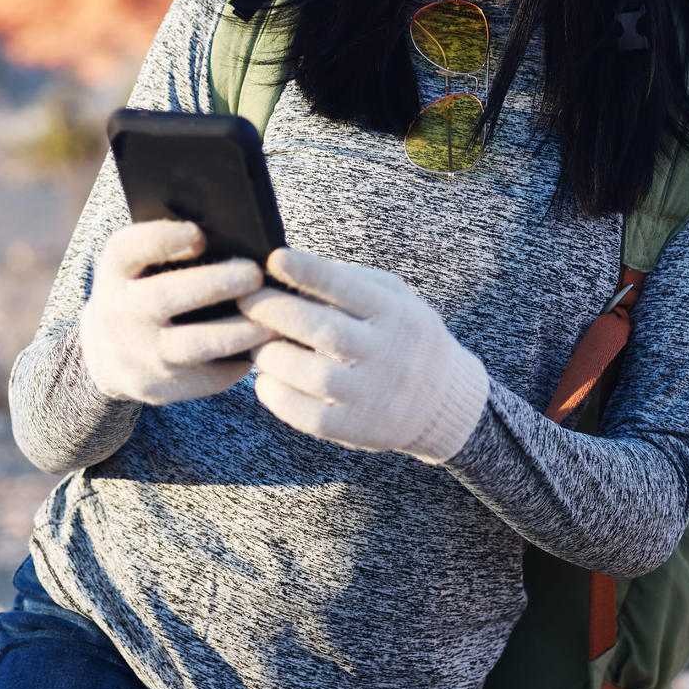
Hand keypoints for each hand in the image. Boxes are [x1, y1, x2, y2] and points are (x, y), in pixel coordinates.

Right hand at [79, 220, 270, 405]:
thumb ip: (168, 247)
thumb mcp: (137, 265)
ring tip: (275, 317)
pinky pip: (207, 377)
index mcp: (113, 273)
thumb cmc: (141, 291)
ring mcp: (138, 356)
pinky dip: (240, 361)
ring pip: (195, 344)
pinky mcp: (159, 389)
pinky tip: (268, 347)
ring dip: (241, 330)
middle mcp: (118, 314)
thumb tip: (231, 234)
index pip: (127, 250)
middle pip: (164, 297)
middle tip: (256, 274)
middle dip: (214, 284)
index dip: (162, 239)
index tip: (199, 234)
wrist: (106, 355)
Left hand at [235, 247, 491, 462]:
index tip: (273, 258)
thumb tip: (289, 264)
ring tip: (255, 344)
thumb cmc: (403, 335)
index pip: (346, 287)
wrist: (445, 401)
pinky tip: (266, 381)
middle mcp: (387, 353)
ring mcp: (373, 394)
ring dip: (272, 356)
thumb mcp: (394, 297)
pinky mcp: (359, 429)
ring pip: (312, 375)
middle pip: (322, 330)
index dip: (307, 272)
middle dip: (274, 311)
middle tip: (243, 298)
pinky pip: (310, 417)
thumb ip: (350, 281)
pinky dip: (279, 398)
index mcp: (395, 314)